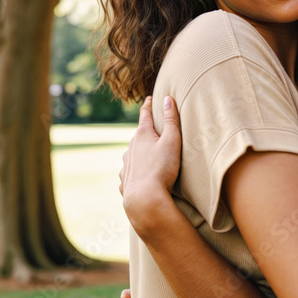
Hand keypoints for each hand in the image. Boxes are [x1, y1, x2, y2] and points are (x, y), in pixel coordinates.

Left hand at [119, 95, 182, 233]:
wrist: (144, 198)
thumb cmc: (162, 168)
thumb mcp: (172, 141)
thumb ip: (171, 120)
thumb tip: (167, 98)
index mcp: (142, 135)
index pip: (145, 115)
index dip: (149, 105)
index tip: (150, 98)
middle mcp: (130, 147)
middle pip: (138, 134)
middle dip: (145, 130)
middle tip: (151, 126)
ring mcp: (126, 164)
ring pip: (132, 153)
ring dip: (138, 150)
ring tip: (145, 152)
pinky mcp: (125, 179)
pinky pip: (129, 171)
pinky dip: (134, 169)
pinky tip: (137, 174)